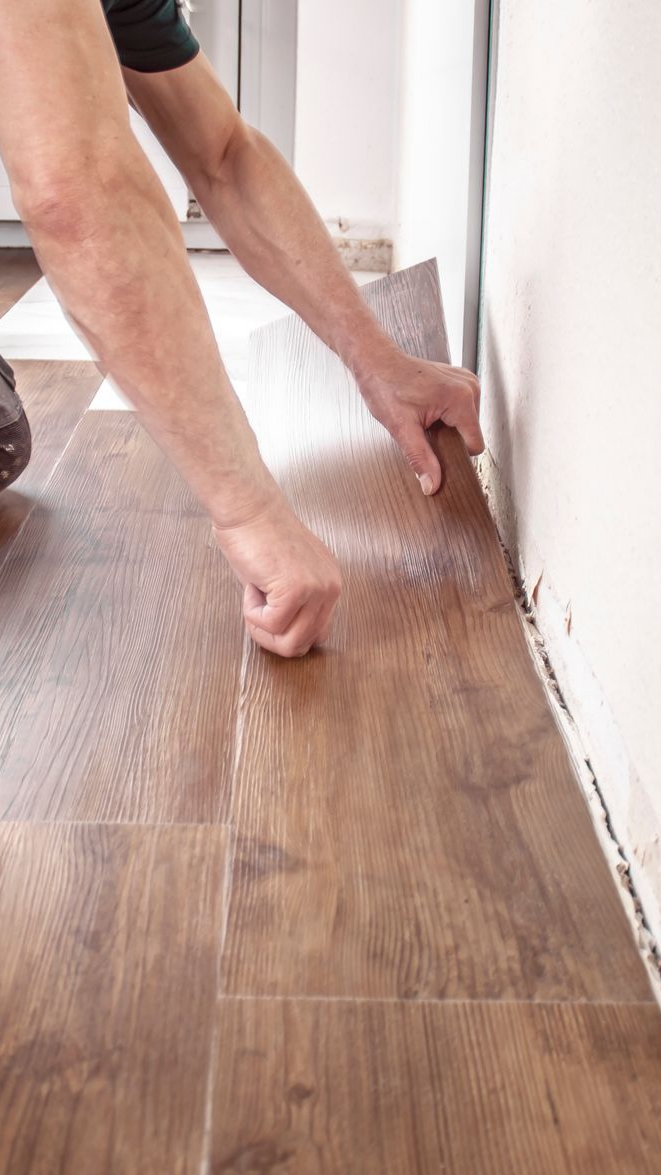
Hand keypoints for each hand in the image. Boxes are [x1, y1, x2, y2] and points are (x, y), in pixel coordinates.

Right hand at [213, 497, 341, 657]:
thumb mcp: (284, 577)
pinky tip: (253, 584)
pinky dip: (251, 612)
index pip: (316, 635)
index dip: (285, 633)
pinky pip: (271, 625)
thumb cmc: (257, 536)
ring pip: (289, 643)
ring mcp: (317, 589)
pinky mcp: (297, 588)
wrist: (247, 508)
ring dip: (262, 628)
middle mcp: (331, 587)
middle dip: (271, 637)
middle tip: (255, 609)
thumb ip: (293, 607)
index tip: (267, 613)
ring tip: (255, 597)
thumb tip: (286, 640)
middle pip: (302, 644)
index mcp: (330, 584)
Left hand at [359, 351, 483, 494]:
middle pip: (471, 434)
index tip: (434, 448)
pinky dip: (447, 416)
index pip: (475, 445)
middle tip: (423, 427)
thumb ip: (421, 458)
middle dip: (449, 439)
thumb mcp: (402, 429)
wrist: (376, 361)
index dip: (455, 455)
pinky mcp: (461, 380)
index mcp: (461, 398)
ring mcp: (467, 381)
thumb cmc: (385, 387)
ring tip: (424, 416)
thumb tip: (432, 486)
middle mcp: (470, 386)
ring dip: (447, 427)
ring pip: (466, 424)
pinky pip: (462, 410)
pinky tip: (427, 409)